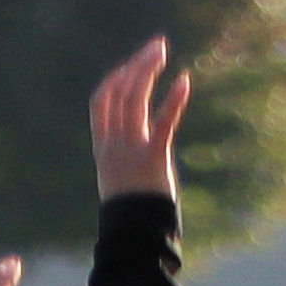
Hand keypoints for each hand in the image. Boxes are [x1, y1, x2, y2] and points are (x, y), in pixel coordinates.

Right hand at [89, 36, 187, 203]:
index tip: (132, 65)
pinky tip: (184, 81)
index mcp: (104, 148)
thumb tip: (142, 140)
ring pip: (135, 98)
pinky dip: (174, 99)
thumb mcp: (122, 179)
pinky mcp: (154, 157)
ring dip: (149, 70)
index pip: (101, 101)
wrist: (134, 238)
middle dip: (138, 65)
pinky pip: (164, 122)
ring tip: (163, 52)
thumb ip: (127, 155)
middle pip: (120, 91)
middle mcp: (114, 143)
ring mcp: (132, 149)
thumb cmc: (133, 215)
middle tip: (157, 47)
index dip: (115, 78)